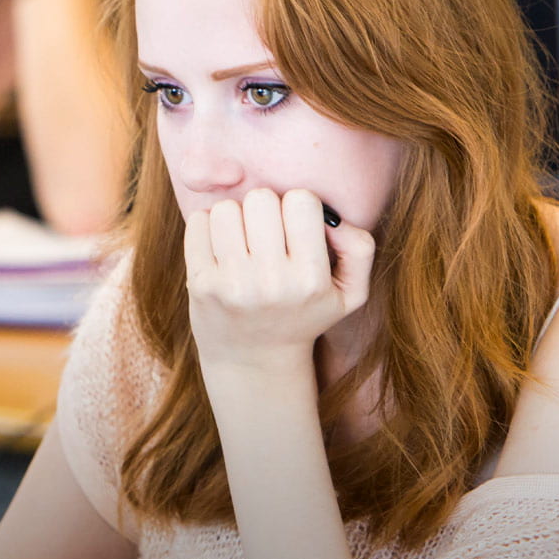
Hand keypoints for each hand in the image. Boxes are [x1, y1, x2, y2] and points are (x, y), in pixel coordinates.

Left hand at [184, 189, 376, 376]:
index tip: (294, 228)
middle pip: (262, 199)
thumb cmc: (303, 315)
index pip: (302, 201)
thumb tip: (333, 220)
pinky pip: (199, 222)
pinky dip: (208, 226)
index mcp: (310, 280)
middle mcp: (271, 282)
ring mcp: (232, 284)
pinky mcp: (200, 284)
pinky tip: (221, 249)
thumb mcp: (349, 293)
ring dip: (236, 217)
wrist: (254, 360)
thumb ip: (360, 249)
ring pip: (227, 208)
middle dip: (265, 209)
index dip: (298, 207)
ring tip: (243, 241)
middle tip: (266, 232)